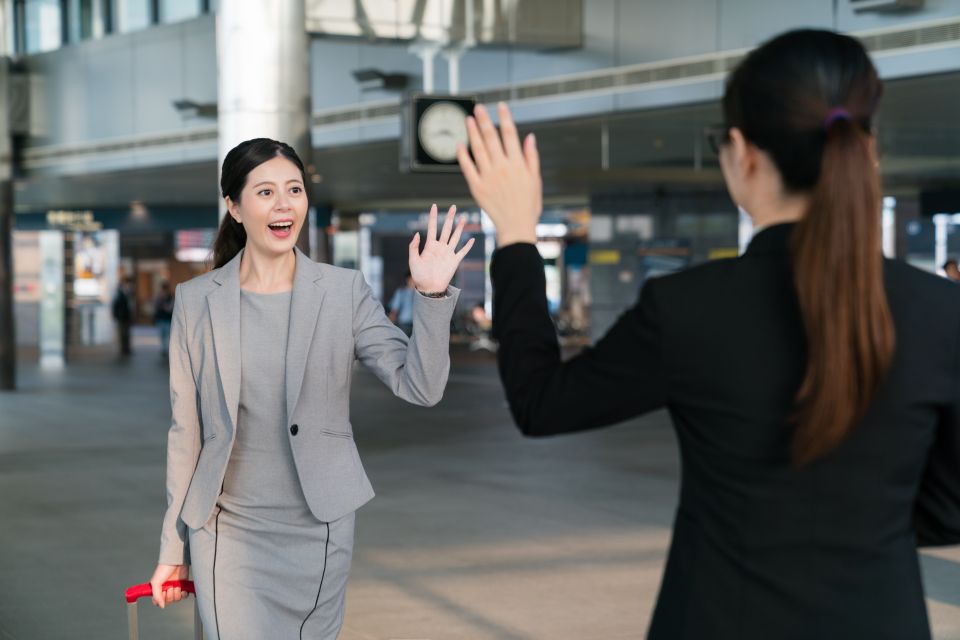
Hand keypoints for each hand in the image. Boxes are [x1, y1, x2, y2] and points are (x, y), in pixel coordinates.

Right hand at [150, 563, 189, 608]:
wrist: (176, 561)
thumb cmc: (164, 569)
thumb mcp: (156, 582)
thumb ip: (157, 596)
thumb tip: (162, 606)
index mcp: (158, 590)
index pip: (157, 602)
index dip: (161, 600)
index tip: (162, 593)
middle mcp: (166, 590)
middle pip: (168, 601)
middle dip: (170, 595)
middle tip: (170, 586)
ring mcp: (175, 588)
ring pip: (176, 599)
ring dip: (177, 592)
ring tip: (176, 585)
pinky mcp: (183, 586)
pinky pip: (184, 596)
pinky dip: (184, 593)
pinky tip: (182, 588)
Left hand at [409, 204, 474, 292]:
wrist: (429, 288)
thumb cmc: (419, 276)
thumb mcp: (413, 260)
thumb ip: (414, 247)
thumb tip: (417, 233)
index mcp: (430, 246)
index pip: (432, 227)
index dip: (433, 217)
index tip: (434, 206)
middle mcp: (440, 247)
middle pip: (446, 229)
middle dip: (449, 218)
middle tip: (453, 207)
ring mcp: (448, 253)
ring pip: (455, 237)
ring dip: (459, 228)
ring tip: (463, 217)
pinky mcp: (454, 261)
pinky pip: (462, 252)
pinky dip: (468, 246)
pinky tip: (472, 240)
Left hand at [456, 102, 541, 246]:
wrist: (516, 227)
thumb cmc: (528, 205)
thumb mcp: (535, 180)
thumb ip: (531, 157)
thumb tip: (529, 136)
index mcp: (518, 164)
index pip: (510, 135)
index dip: (505, 118)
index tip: (500, 106)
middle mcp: (503, 168)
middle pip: (491, 138)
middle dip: (484, 120)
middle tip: (478, 107)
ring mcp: (488, 177)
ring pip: (478, 150)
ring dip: (473, 133)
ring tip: (468, 120)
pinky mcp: (477, 188)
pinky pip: (468, 168)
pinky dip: (463, 155)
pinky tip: (460, 145)